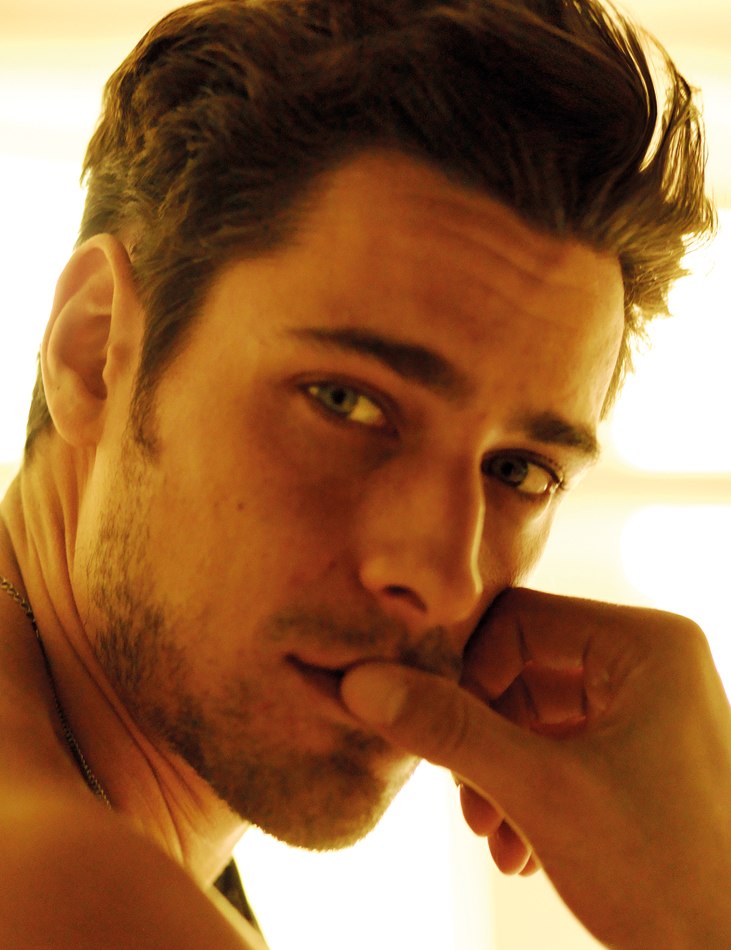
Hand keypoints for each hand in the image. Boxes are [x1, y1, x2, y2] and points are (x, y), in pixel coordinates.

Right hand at [340, 589, 730, 948]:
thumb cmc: (666, 873)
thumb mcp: (542, 792)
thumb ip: (449, 729)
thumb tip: (361, 680)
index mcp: (646, 644)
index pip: (518, 619)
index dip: (468, 675)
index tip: (442, 739)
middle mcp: (651, 662)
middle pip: (523, 669)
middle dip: (484, 739)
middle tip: (466, 803)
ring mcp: (649, 709)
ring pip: (535, 714)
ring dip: (499, 774)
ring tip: (492, 837)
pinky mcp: (642, 753)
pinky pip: (562, 748)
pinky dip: (530, 792)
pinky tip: (519, 851)